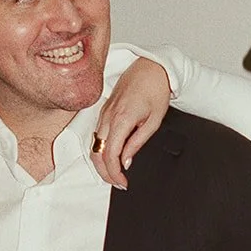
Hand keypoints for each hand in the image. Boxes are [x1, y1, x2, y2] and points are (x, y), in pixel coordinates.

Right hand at [92, 58, 171, 188]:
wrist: (152, 68)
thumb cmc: (155, 90)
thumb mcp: (153, 121)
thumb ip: (137, 143)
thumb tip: (126, 161)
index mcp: (121, 119)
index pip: (110, 154)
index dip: (114, 173)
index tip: (122, 182)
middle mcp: (108, 116)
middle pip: (97, 152)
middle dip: (105, 172)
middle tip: (118, 183)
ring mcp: (104, 113)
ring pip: (94, 144)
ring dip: (101, 162)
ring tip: (114, 174)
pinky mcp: (104, 111)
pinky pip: (97, 134)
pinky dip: (100, 149)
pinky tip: (110, 157)